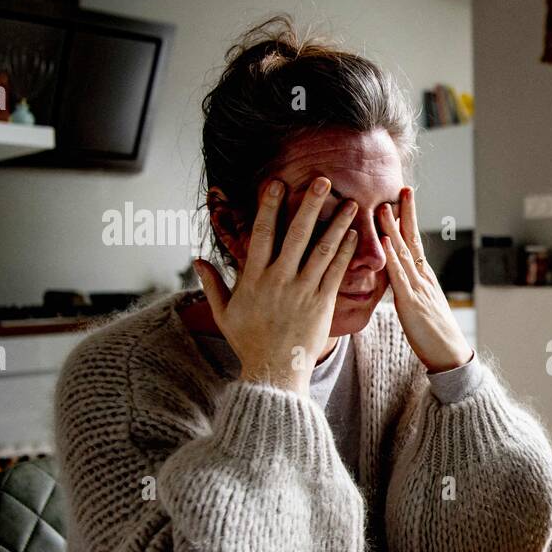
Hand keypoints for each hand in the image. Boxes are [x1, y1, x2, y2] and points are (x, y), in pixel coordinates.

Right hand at [194, 177, 358, 395]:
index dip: (270, 206)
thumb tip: (196, 260)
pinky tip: (355, 234)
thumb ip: (212, 284)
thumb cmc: (249, 342)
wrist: (275, 371)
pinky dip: (346, 252)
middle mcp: (280, 280)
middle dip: (310, 204)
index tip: (277, 183)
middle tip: (323, 180)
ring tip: (350, 203)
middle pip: (297, 234)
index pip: (262, 233)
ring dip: (337, 224)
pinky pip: (336, 273)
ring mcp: (304, 291)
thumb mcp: (223, 313)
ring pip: (323, 250)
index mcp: (254, 278)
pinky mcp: (323, 304)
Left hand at [377, 187, 473, 372]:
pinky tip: (385, 243)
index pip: (415, 242)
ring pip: (404, 254)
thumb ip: (410, 289)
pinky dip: (392, 258)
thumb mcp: (421, 306)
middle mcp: (423, 278)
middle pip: (413, 239)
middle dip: (407, 213)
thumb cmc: (434, 335)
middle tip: (403, 188)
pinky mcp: (411, 304)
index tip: (403, 198)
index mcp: (424, 278)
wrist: (450, 355)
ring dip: (393, 229)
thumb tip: (399, 278)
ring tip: (384, 207)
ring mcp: (418, 289)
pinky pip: (400, 278)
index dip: (408, 219)